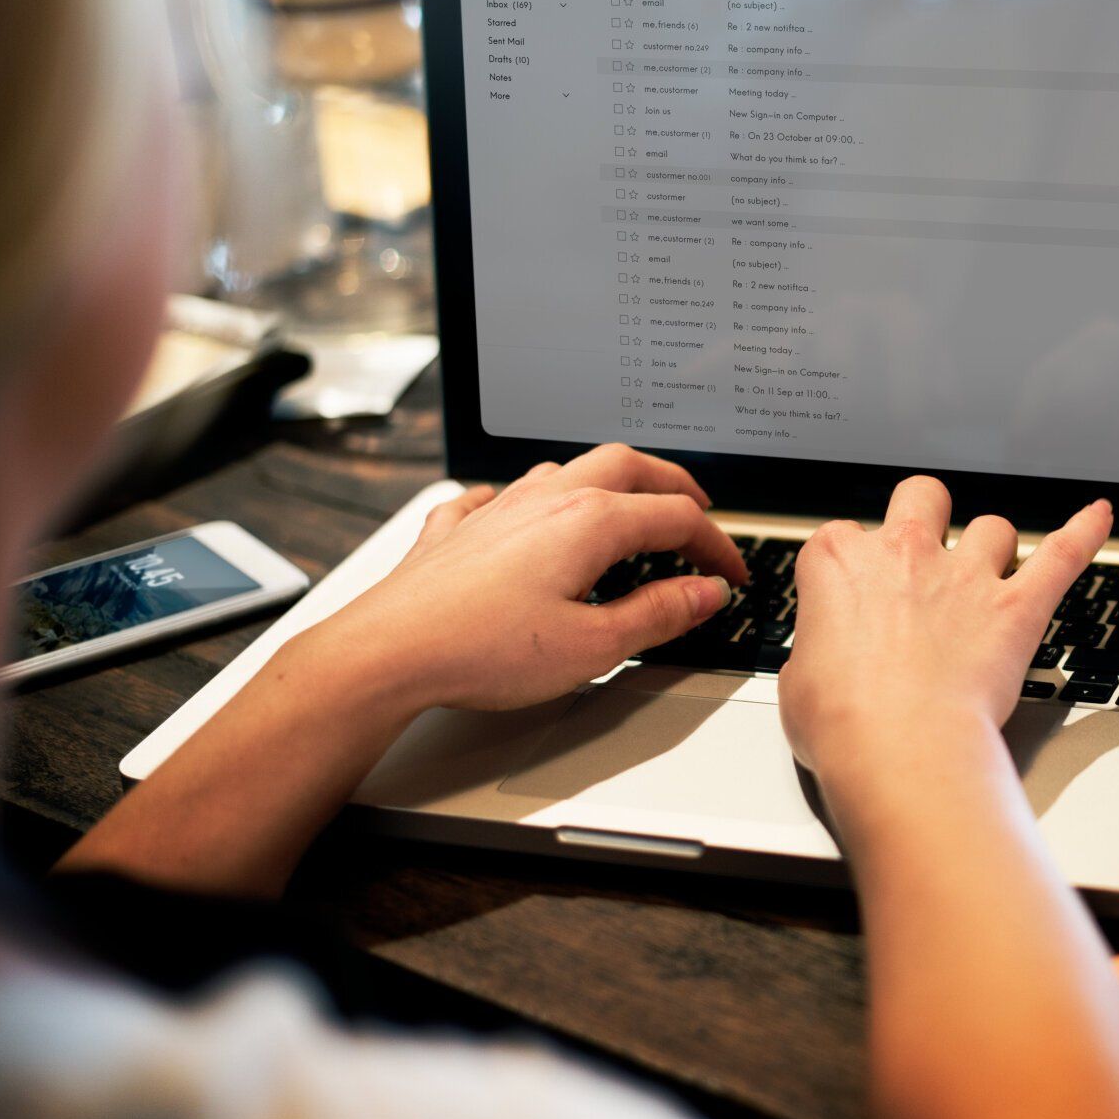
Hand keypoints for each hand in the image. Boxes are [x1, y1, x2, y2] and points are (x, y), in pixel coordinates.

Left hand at [308, 445, 748, 711]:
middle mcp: (547, 499)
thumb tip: (704, 593)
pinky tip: (520, 513)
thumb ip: (658, 614)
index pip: (677, 519)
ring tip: (624, 505)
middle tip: (697, 510)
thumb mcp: (594, 647)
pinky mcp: (456, 528)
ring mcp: (498, 508)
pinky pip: (497, 495)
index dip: (716, 545)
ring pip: (566, 470)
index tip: (731, 574)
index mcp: (590, 522)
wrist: (388, 652)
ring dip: (607, 481)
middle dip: (672, 484)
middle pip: (628, 466)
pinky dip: (526, 500)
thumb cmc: (482, 651)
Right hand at [778, 475, 1111, 788]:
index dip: (852, 564)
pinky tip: (1099, 516)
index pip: (842, 536)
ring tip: (990, 570)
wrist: (900, 749)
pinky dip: (1085, 532)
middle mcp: (905, 554)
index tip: (855, 592)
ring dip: (992, 545)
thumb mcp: (795, 683)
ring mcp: (966, 577)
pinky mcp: (1016, 608)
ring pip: (992, 527)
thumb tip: (822, 663)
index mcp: (839, 563)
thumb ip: (815, 653)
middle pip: (921, 496)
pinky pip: (1063, 554)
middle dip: (926, 513)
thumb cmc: (844, 723)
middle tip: (925, 543)